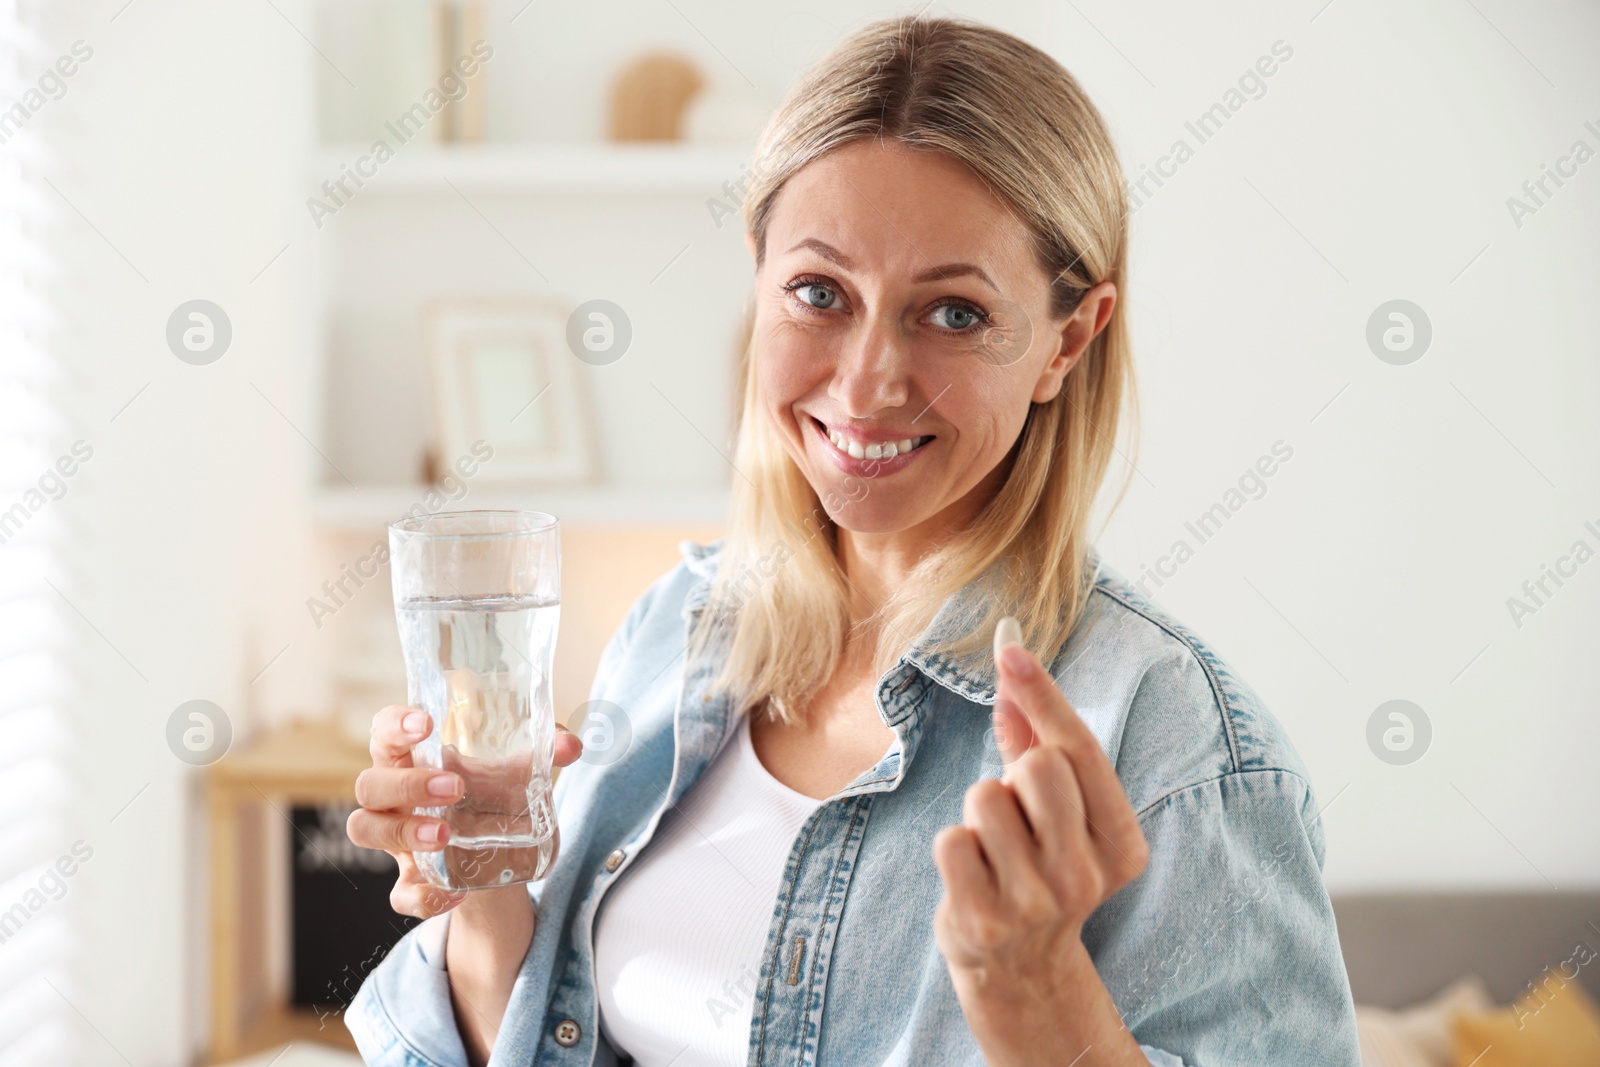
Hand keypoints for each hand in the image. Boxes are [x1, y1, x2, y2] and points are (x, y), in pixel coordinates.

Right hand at [345, 704, 584, 918]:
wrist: (494, 858)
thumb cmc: (491, 797)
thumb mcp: (516, 773)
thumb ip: (541, 754)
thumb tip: (570, 744)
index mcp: (412, 759)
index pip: (384, 731)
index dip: (394, 724)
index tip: (425, 723)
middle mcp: (393, 797)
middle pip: (370, 784)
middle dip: (408, 784)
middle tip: (454, 787)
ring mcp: (394, 841)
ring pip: (365, 830)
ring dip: (403, 832)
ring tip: (445, 836)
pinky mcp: (409, 883)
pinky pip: (398, 895)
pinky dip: (423, 896)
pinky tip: (456, 892)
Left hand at [931, 625, 1149, 1064]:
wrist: (1019, 970)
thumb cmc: (1036, 868)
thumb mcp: (1055, 813)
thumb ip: (1036, 738)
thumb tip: (1012, 663)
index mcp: (1120, 844)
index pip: (1080, 751)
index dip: (1045, 695)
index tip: (1011, 649)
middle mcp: (1086, 875)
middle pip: (1038, 766)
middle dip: (1016, 771)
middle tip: (1017, 811)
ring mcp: (1035, 903)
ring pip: (986, 797)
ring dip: (980, 813)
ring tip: (995, 848)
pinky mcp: (984, 919)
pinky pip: (951, 838)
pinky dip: (954, 846)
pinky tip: (973, 876)